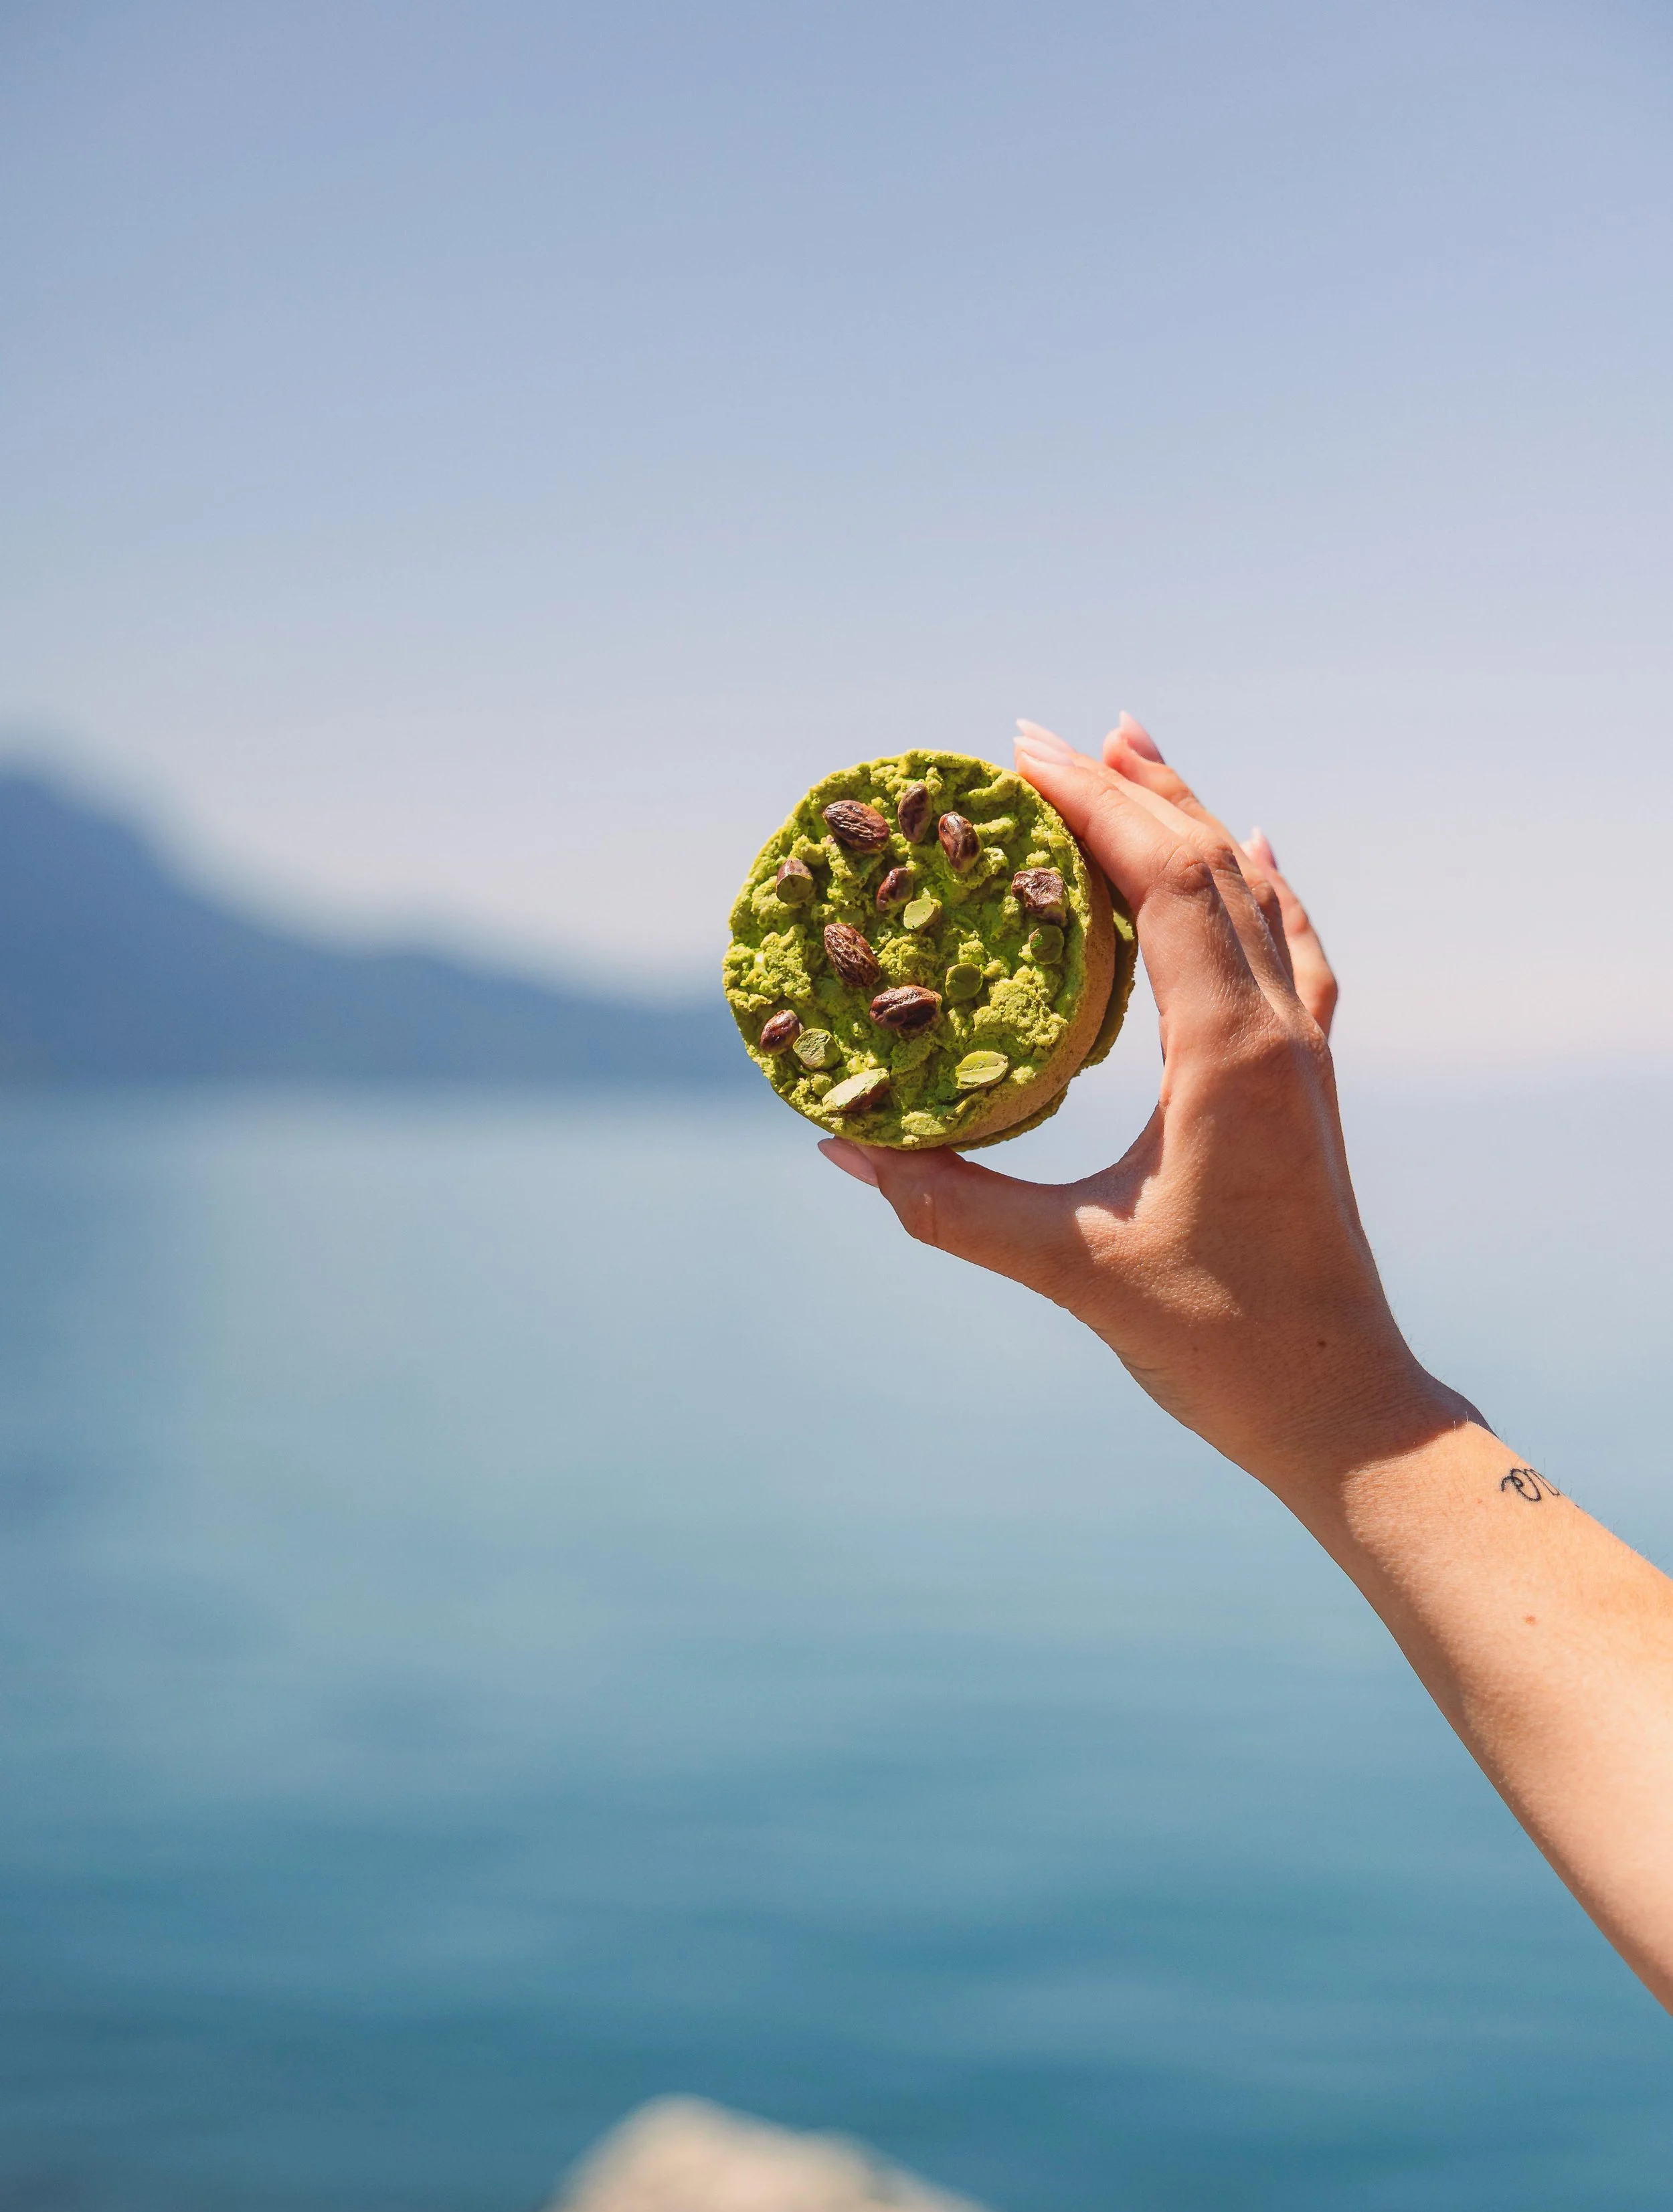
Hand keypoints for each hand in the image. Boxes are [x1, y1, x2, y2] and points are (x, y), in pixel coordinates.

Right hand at [820, 714, 1471, 1497]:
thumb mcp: (1067, 1267)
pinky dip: (1261, 884)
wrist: (1340, 1405)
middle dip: (1129, 787)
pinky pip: (1291, 948)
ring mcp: (1304, 1053)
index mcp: (1229, 1054)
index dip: (1093, 807)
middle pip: (1213, 863)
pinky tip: (1259, 852)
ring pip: (1255, 894)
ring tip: (1133, 749)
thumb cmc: (1218, 1342)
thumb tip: (841, 1146)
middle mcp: (1278, 1032)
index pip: (1167, 882)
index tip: (1017, 756)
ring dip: (1191, 816)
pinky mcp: (1308, 1084)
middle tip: (1046, 736)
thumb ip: (947, 1205)